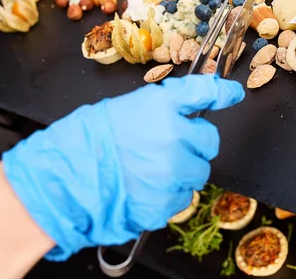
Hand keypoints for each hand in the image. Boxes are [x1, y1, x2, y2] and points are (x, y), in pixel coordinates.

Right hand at [2, 75, 244, 260]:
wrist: (64, 178)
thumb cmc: (89, 140)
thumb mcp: (127, 108)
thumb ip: (166, 106)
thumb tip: (197, 103)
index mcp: (161, 108)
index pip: (204, 93)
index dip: (221, 92)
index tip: (232, 93)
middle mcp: (173, 138)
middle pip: (210, 142)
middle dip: (196, 145)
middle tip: (169, 147)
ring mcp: (172, 173)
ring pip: (198, 174)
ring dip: (182, 172)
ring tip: (151, 170)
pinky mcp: (166, 202)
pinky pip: (182, 198)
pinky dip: (168, 195)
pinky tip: (145, 187)